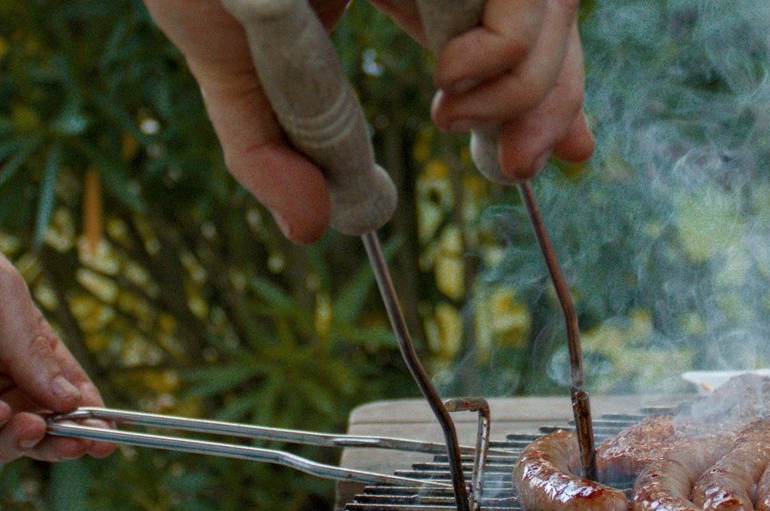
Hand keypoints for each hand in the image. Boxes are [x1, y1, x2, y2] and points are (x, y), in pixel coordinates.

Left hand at [0, 88, 112, 463]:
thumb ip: (30, 349)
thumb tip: (71, 401)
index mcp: (19, 347)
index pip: (62, 392)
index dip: (88, 416)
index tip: (111, 436)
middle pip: (36, 425)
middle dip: (62, 439)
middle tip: (86, 445)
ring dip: (21, 441)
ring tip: (36, 427)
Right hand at [143, 0, 592, 242]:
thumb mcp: (223, 55)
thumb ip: (265, 142)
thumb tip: (308, 230)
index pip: (487, 39)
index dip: (520, 101)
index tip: (518, 160)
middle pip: (540, 23)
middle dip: (546, 103)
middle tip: (523, 167)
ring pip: (547, 7)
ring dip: (528, 89)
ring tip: (456, 124)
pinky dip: (510, 44)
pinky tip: (454, 76)